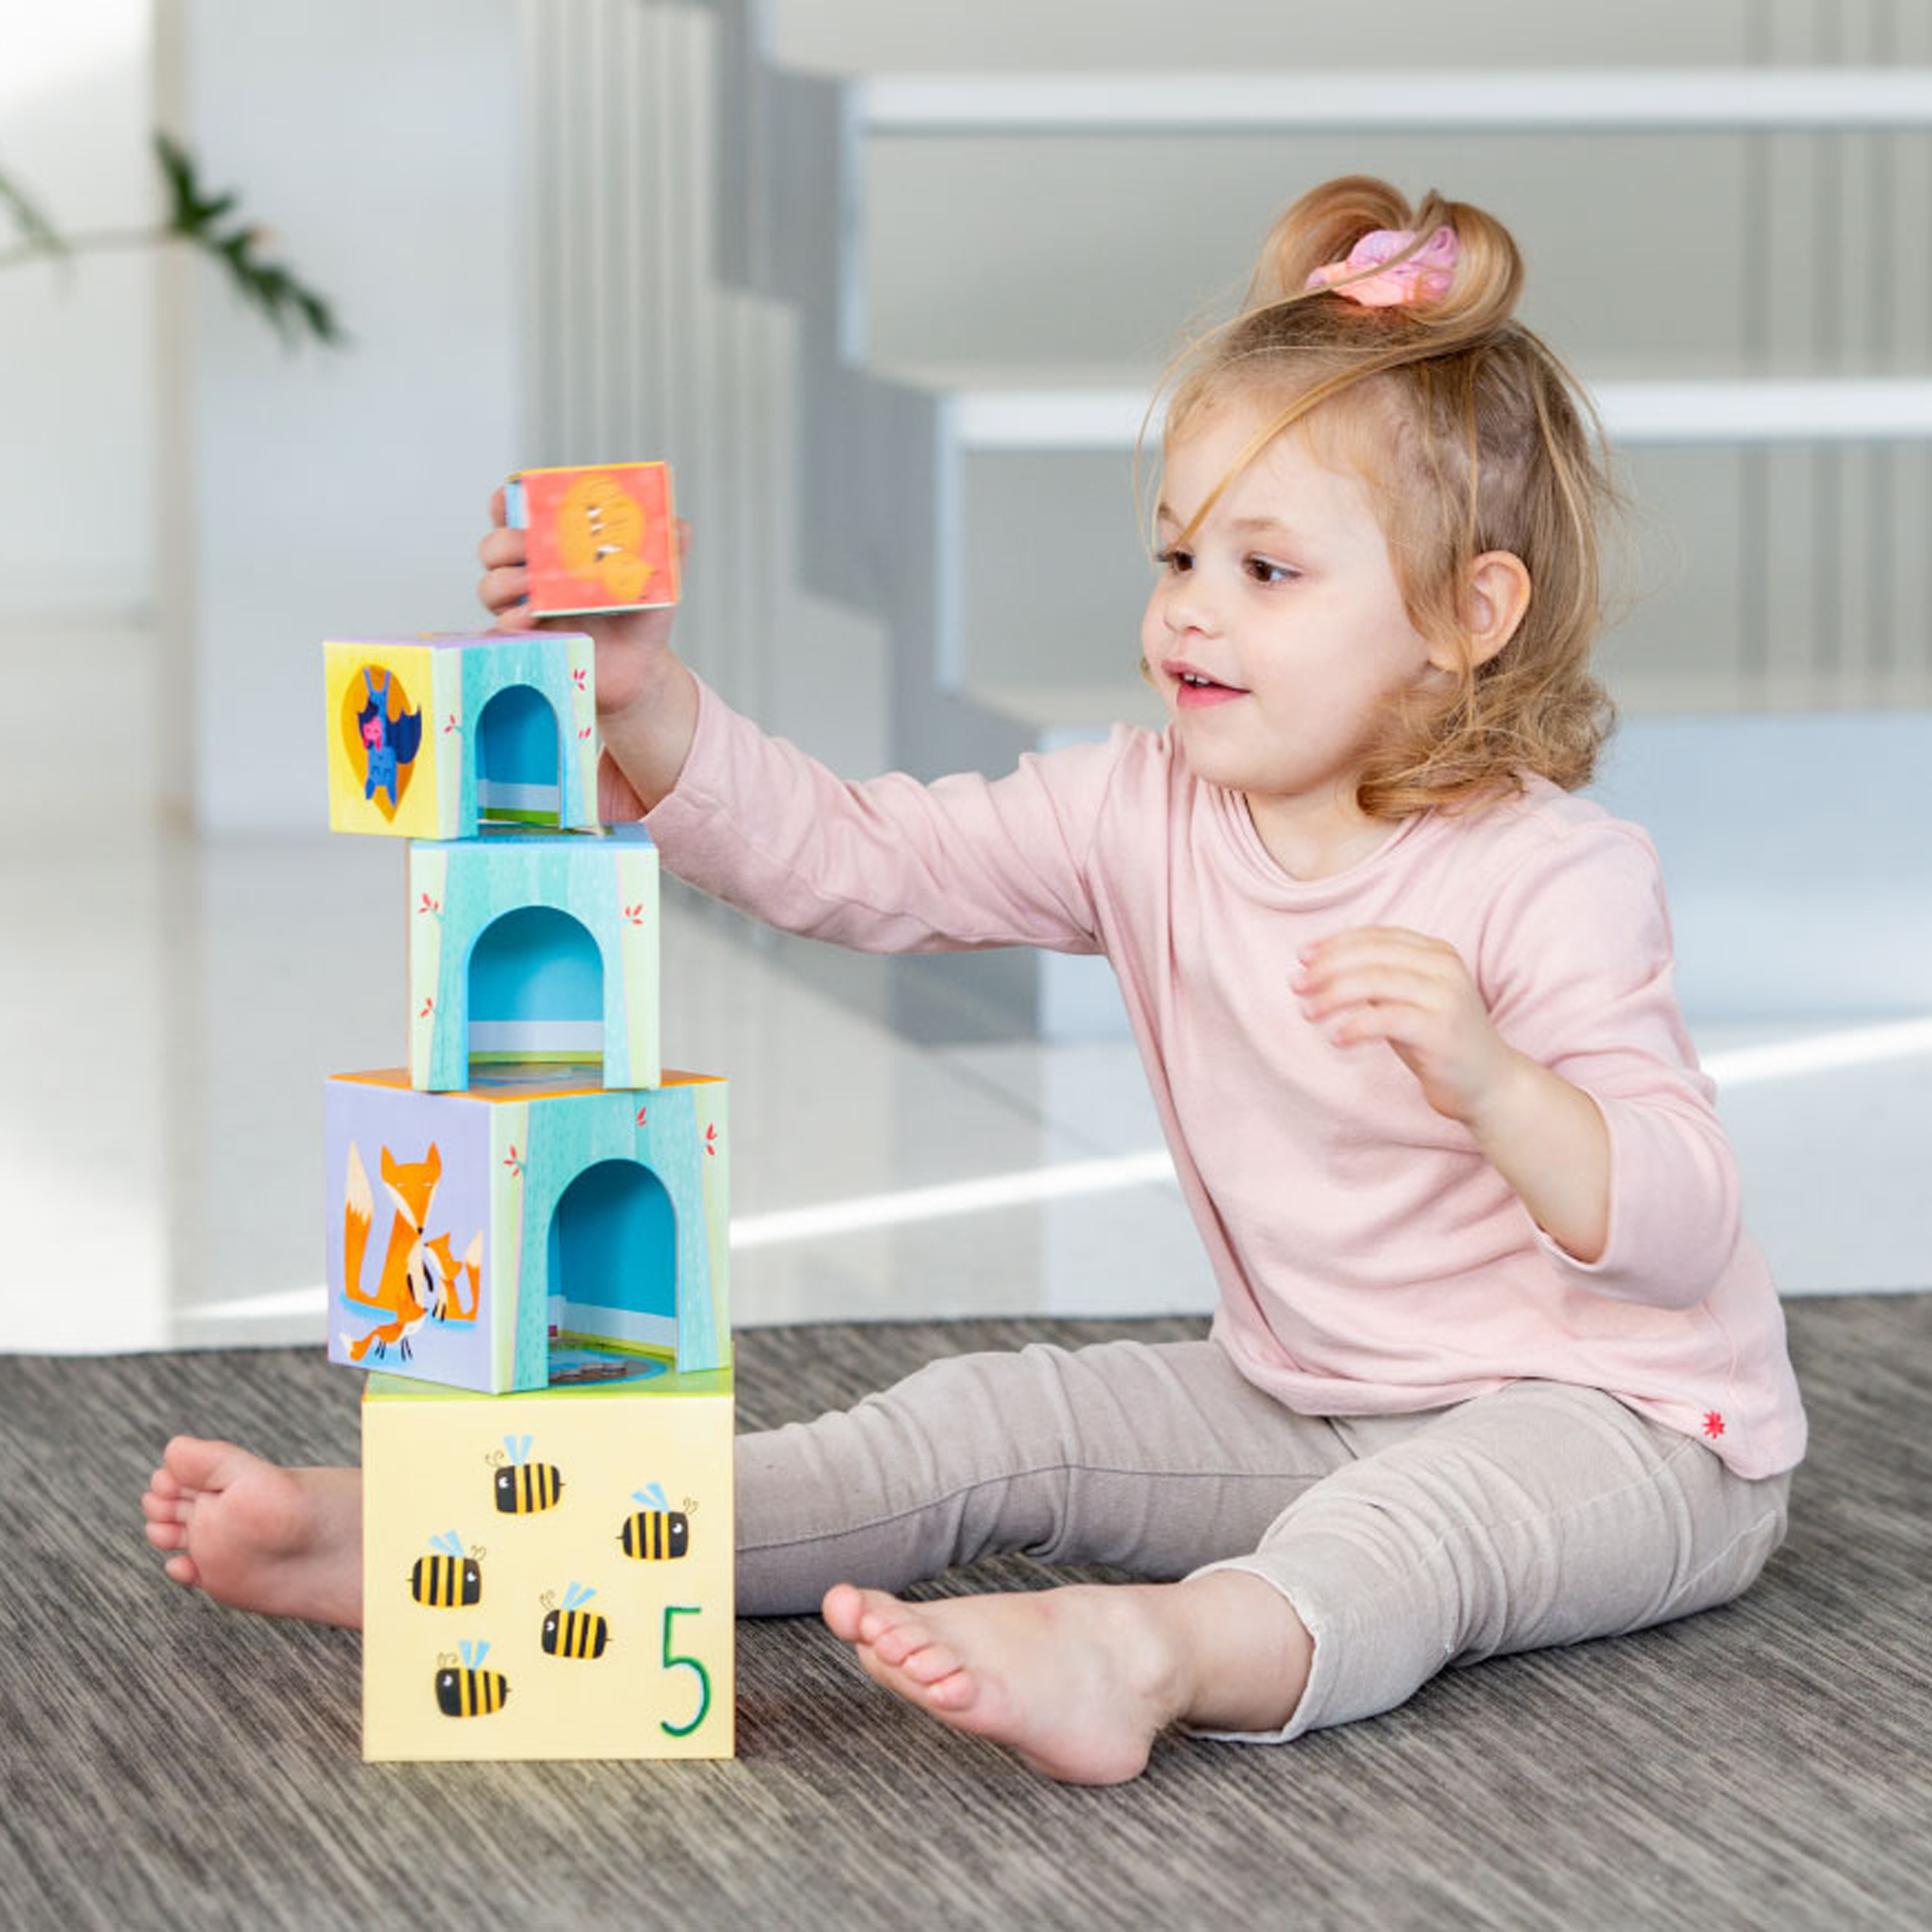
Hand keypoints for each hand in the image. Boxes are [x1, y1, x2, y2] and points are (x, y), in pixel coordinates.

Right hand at [476, 487, 700, 820]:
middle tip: (529, 546)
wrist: (641, 669)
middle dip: (505, 540)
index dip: (507, 501)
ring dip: (505, 580)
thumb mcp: (659, 580)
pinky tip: (530, 617)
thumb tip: (678, 525)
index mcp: (557, 549)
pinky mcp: (528, 643)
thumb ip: (668, 549)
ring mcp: (525, 608)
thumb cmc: (642, 617)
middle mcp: (534, 574)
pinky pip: (502, 628)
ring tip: (532, 585)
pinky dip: (511, 619)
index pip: (517, 516)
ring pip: (490, 585)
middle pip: (494, 546)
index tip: (512, 494)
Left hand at [1291, 926, 1520, 1126]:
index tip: (1301, 957)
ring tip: (1308, 1012)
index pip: (1376, 936)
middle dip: (1326, 968)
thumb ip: (1375, 980)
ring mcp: (1445, 997)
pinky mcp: (1441, 1030)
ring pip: (1375, 982)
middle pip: (1371, 955)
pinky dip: (1355, 1025)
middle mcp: (1444, 967)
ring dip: (1333, 996)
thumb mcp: (1405, 1001)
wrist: (1489, 1084)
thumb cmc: (1437, 1041)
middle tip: (1297, 985)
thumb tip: (1317, 969)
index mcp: (1435, 952)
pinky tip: (1336, 1038)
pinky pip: (1386, 1018)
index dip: (1334, 943)